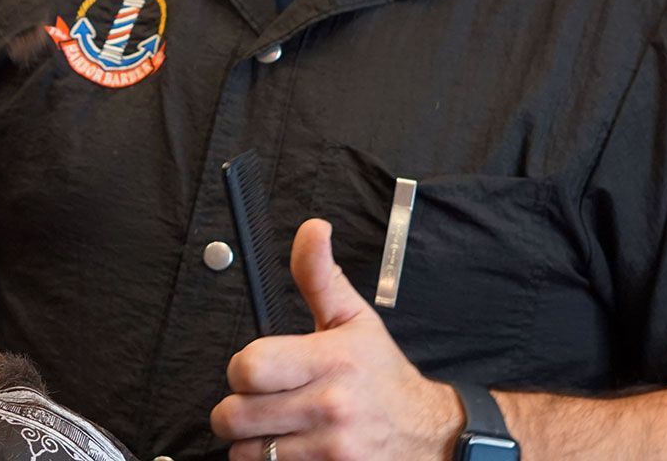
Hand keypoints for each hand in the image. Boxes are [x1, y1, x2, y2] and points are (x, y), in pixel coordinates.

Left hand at [210, 219, 462, 460]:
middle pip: (235, 416)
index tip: (253, 372)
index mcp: (330, 360)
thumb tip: (312, 229)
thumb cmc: (383, 377)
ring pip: (247, 452)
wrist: (431, 433)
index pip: (248, 367)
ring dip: (252, 444)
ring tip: (275, 429)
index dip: (240, 370)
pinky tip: (289, 450)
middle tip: (254, 405)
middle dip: (235, 411)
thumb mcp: (355, 320)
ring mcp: (331, 449)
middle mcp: (330, 406)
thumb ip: (319, 276)